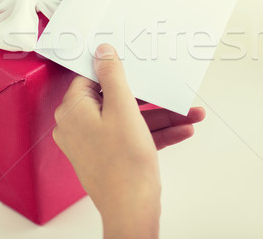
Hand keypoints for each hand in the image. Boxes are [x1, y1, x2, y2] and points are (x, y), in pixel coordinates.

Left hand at [53, 44, 204, 238]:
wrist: (132, 210)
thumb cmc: (123, 165)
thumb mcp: (123, 109)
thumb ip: (113, 76)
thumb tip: (102, 52)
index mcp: (73, 111)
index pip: (91, 78)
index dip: (115, 70)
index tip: (134, 63)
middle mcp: (79, 126)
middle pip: (115, 99)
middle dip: (151, 97)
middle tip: (168, 90)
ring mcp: (94, 143)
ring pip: (129, 119)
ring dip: (161, 116)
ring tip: (189, 113)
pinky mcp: (109, 156)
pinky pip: (132, 136)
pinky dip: (156, 133)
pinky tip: (182, 129)